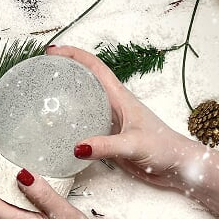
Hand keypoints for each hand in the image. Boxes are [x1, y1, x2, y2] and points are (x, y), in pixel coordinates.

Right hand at [47, 45, 202, 190]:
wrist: (177, 165)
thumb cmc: (164, 148)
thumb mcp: (134, 145)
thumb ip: (106, 146)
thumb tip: (77, 147)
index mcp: (120, 98)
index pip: (95, 67)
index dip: (74, 55)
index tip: (52, 52)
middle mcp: (113, 104)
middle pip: (86, 78)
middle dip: (65, 68)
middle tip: (42, 69)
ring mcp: (109, 119)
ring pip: (83, 100)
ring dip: (65, 93)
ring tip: (43, 93)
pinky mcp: (107, 136)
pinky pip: (84, 122)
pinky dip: (69, 119)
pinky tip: (57, 127)